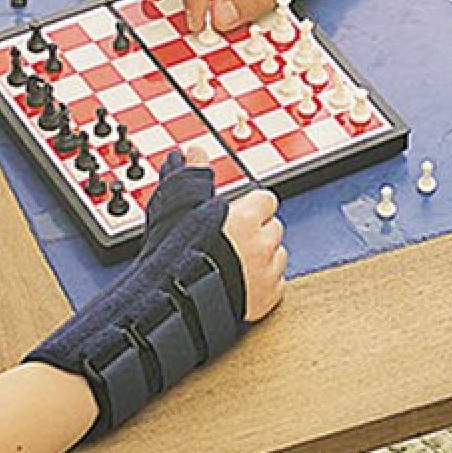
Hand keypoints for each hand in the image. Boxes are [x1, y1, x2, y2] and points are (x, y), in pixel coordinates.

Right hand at [178, 148, 285, 321]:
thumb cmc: (174, 254)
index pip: (266, 200)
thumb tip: (193, 152)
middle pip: (272, 227)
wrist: (174, 299)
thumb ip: (191, 176)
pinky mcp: (267, 298)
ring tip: (235, 262)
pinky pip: (276, 284)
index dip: (250, 207)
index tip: (236, 215)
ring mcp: (266, 272)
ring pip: (277, 255)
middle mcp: (261, 244)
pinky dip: (263, 283)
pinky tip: (241, 281)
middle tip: (231, 241)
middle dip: (256, 232)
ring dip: (263, 257)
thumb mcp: (178, 207)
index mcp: (243, 219)